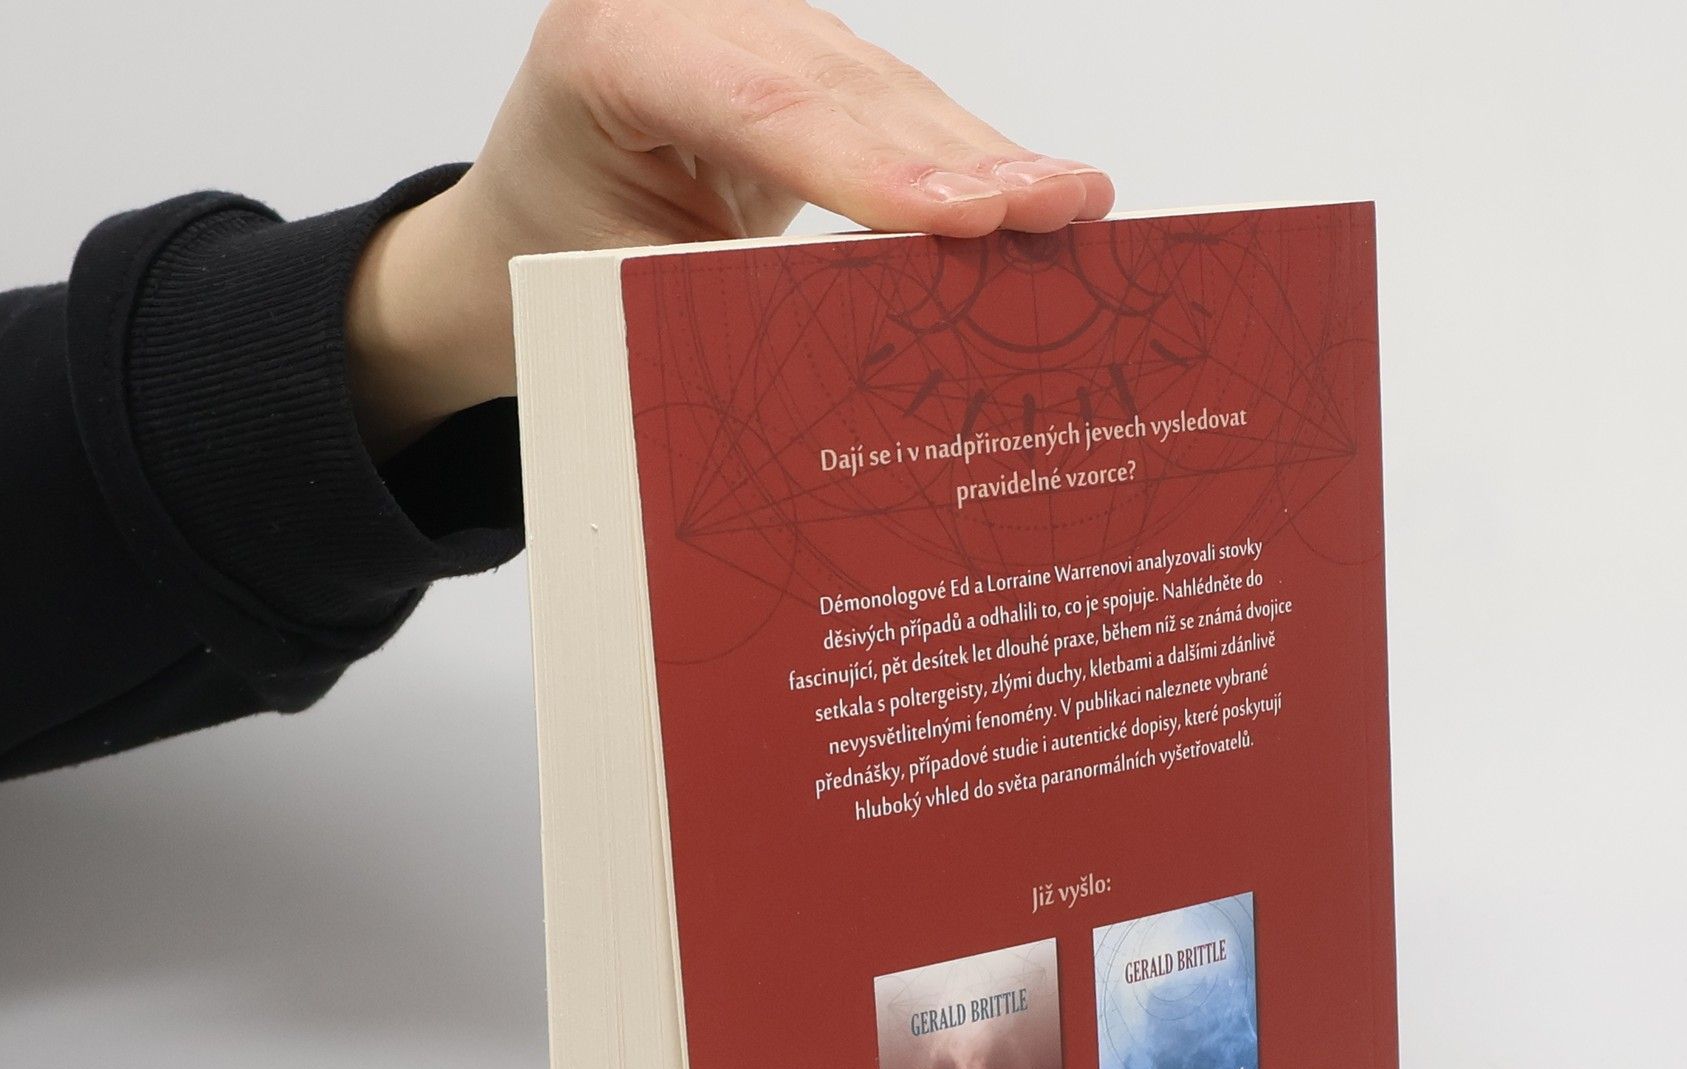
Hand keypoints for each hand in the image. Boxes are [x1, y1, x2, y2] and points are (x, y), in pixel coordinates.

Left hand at [347, 0, 1113, 457]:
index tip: (959, 215)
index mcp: (610, 54)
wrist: (531, 222)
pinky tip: (1039, 185)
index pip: (756, 106)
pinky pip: (891, 102)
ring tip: (1071, 204)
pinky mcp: (799, 52)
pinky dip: (966, 153)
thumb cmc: (566, 258)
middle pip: (839, 87)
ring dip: (984, 154)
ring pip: (883, 88)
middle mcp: (684, 10)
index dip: (868, 164)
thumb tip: (875, 334)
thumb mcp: (628, 286)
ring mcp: (749, 20)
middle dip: (955, 156)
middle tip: (1051, 208)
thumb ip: (738, 289)